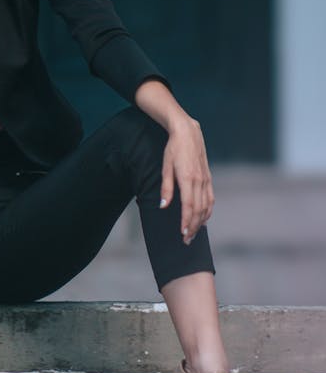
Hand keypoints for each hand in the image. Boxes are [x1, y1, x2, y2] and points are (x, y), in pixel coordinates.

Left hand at [159, 117, 214, 243]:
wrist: (188, 132)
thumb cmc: (173, 148)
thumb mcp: (165, 166)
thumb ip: (166, 188)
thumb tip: (163, 206)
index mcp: (188, 178)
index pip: (188, 206)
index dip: (186, 221)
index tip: (182, 234)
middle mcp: (199, 181)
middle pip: (198, 210)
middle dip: (193, 227)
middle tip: (186, 240)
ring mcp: (206, 179)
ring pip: (206, 206)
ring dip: (200, 222)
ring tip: (193, 233)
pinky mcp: (208, 178)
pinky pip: (210, 199)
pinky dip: (208, 211)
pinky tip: (203, 219)